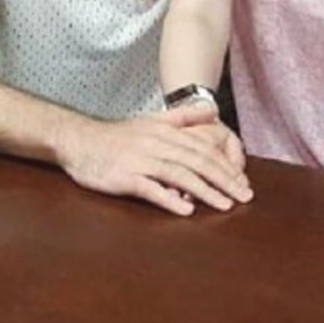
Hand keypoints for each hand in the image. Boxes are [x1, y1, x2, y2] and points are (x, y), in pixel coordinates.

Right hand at [57, 106, 252, 215]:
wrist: (78, 140)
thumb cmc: (116, 135)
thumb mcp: (152, 121)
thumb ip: (182, 118)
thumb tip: (211, 112)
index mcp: (166, 132)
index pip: (204, 150)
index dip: (226, 166)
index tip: (243, 183)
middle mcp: (157, 144)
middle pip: (198, 162)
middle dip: (224, 180)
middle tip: (244, 197)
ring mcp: (141, 160)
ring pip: (180, 175)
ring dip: (205, 191)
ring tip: (225, 205)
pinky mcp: (125, 177)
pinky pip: (150, 188)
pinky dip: (169, 199)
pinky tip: (185, 210)